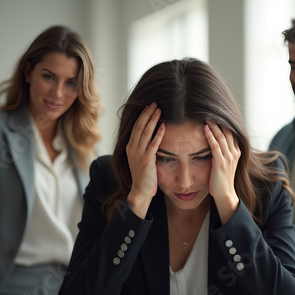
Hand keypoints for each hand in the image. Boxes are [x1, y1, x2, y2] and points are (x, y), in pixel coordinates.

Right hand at [125, 103, 165, 218]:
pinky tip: (164, 126)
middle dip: (147, 113)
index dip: (142, 115)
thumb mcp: (141, 159)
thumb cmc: (143, 176)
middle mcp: (132, 149)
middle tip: (154, 103)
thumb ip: (144, 147)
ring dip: (152, 120)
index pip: (136, 127)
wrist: (140, 191)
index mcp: (130, 147)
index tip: (149, 106)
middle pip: (139, 126)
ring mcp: (138, 154)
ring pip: (145, 132)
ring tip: (159, 110)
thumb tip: (152, 135)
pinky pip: (153, 145)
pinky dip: (158, 134)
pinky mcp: (146, 161)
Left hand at [204, 121, 239, 223]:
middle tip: (209, 108)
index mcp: (236, 151)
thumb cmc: (221, 180)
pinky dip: (210, 136)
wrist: (225, 195)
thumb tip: (212, 143)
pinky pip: (215, 146)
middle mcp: (234, 152)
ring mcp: (229, 157)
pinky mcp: (221, 163)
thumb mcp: (223, 163)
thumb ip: (220, 153)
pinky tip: (205, 128)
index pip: (230, 132)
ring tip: (206, 114)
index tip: (215, 112)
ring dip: (214, 125)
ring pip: (222, 136)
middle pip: (227, 131)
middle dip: (219, 120)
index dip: (224, 122)